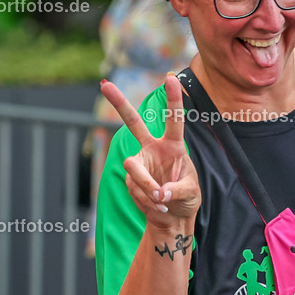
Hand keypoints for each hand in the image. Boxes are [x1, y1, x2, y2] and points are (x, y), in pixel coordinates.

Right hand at [100, 74, 199, 228]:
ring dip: (147, 187)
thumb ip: (176, 190)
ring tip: (161, 202)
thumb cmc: (186, 199)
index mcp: (173, 145)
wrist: (171, 217)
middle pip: (133, 123)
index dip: (173, 99)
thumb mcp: (190, 193)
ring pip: (133, 168)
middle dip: (118, 104)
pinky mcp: (129, 179)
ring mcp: (139, 163)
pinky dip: (145, 200)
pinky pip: (133, 187)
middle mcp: (153, 149)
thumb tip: (158, 193)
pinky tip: (156, 206)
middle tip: (104, 85)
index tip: (170, 78)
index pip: (174, 120)